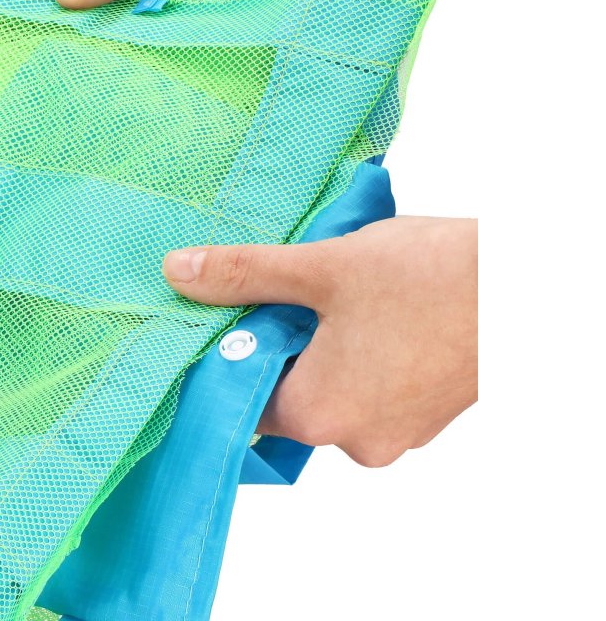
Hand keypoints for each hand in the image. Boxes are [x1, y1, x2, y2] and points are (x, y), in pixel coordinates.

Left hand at [162, 217, 476, 466]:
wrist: (530, 283)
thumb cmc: (431, 277)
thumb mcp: (321, 267)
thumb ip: (244, 275)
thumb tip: (178, 273)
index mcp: (318, 415)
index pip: (242, 398)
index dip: (231, 353)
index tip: (229, 314)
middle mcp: (355, 440)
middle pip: (286, 396)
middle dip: (280, 344)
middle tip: (287, 291)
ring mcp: (397, 433)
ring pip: (331, 389)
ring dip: (322, 346)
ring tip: (335, 294)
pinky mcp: (426, 414)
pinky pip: (371, 388)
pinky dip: (361, 354)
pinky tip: (372, 311)